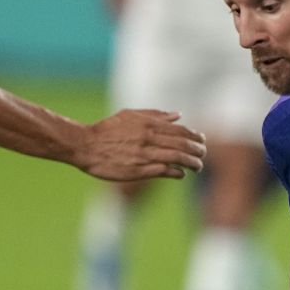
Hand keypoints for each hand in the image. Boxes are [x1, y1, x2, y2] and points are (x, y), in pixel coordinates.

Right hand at [73, 110, 206, 180]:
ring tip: (198, 166)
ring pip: (177, 158)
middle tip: (203, 154)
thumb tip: (177, 115)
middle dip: (198, 150)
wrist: (86, 146)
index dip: (195, 136)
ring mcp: (145, 155)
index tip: (201, 140)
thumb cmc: (107, 130)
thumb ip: (155, 115)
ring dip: (192, 162)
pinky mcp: (139, 170)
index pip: (181, 130)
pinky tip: (181, 174)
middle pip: (183, 144)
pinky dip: (176, 172)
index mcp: (148, 124)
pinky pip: (164, 171)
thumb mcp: (130, 115)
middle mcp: (149, 139)